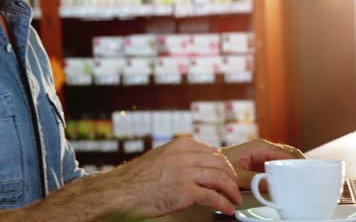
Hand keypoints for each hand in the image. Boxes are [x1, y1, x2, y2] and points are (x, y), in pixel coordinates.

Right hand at [100, 137, 241, 217]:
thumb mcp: (161, 157)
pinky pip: (213, 197)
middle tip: (234, 187)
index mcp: (180, 145)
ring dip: (231, 191)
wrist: (121, 191)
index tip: (228, 173)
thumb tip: (198, 165)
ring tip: (234, 199)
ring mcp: (186, 173)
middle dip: (231, 176)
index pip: (212, 151)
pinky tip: (227, 209)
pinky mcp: (185, 192)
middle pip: (220, 163)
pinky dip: (224, 204)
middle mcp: (185, 156)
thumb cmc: (137, 178)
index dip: (224, 164)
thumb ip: (179, 157)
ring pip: (220, 179)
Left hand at [221, 139, 304, 189]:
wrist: (211, 166)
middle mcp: (264, 148)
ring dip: (295, 166)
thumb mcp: (237, 176)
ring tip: (306, 178)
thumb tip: (273, 185)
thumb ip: (255, 180)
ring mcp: (264, 154)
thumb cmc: (221, 167)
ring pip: (286, 158)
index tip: (306, 171)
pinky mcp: (263, 162)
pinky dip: (288, 170)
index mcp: (259, 146)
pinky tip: (293, 180)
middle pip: (289, 153)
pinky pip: (280, 164)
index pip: (285, 152)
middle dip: (300, 163)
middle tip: (311, 175)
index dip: (297, 162)